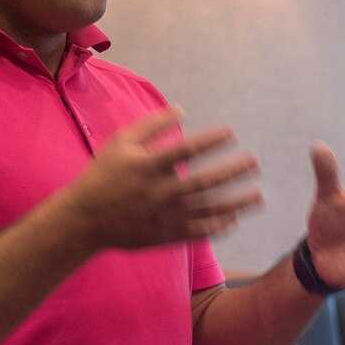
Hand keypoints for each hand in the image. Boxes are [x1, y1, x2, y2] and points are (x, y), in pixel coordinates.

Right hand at [65, 108, 261, 250]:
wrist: (86, 220)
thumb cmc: (104, 174)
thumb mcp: (120, 142)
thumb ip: (151, 124)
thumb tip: (182, 109)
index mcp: (147, 166)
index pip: (186, 150)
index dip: (211, 140)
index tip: (231, 133)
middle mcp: (159, 192)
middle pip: (205, 182)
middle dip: (233, 171)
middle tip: (255, 162)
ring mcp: (165, 216)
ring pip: (208, 210)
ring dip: (237, 202)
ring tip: (258, 194)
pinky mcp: (166, 235)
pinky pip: (199, 232)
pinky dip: (219, 226)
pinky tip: (235, 218)